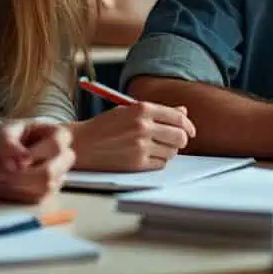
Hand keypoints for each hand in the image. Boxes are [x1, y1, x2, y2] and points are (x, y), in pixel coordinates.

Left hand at [0, 123, 74, 202]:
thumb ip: (8, 142)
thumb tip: (24, 157)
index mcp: (55, 134)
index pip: (56, 145)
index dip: (35, 154)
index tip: (16, 159)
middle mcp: (60, 157)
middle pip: (51, 172)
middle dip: (21, 176)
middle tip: (0, 172)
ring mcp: (55, 177)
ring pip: (43, 189)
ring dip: (15, 185)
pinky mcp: (46, 193)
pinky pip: (34, 199)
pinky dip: (14, 193)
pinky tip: (1, 184)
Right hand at [72, 102, 195, 171]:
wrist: (81, 143)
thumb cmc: (104, 126)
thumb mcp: (128, 111)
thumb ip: (157, 111)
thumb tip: (183, 113)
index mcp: (141, 109)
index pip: (177, 117)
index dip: (188, 125)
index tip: (190, 130)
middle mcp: (143, 126)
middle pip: (180, 136)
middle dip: (181, 140)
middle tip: (174, 141)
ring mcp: (140, 146)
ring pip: (172, 152)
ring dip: (168, 151)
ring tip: (154, 147)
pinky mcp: (137, 163)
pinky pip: (161, 164)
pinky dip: (158, 161)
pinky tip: (146, 156)